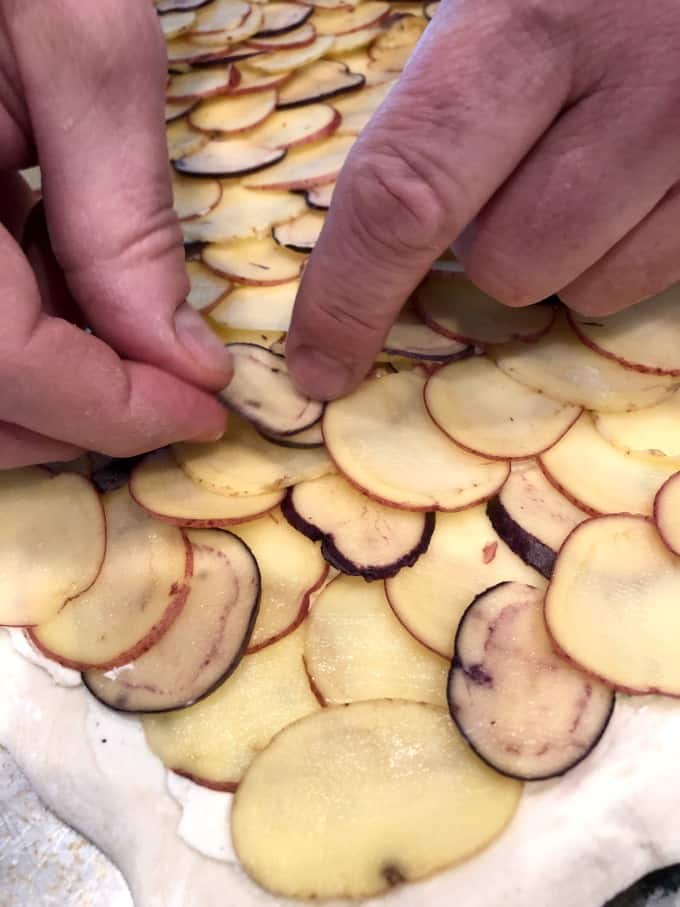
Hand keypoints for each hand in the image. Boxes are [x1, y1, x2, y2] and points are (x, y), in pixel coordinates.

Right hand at [0, 0, 230, 468]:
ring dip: (56, 377)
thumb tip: (185, 363)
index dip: (114, 410)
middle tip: (173, 385)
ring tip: (114, 302)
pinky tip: (55, 266)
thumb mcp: (79, 47)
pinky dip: (21, 328)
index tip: (205, 411)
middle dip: (83, 415)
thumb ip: (125, 218)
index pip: (8, 365)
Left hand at [287, 0, 679, 398]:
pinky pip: (659, 275)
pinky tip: (638, 180)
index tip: (320, 366)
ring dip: (564, 254)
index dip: (351, 295)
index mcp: (524, 13)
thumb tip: (374, 212)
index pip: (407, 190)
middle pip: (508, 263)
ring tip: (587, 162)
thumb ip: (443, 75)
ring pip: (590, 287)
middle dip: (485, 254)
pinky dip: (629, 251)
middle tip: (505, 184)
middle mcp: (630, 78)